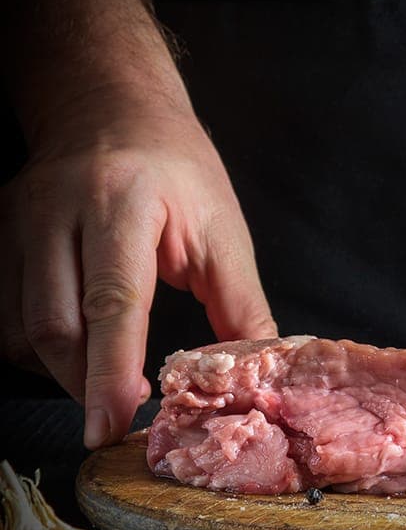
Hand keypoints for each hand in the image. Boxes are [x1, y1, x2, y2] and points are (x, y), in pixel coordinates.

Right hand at [1, 90, 275, 448]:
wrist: (110, 106)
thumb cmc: (178, 169)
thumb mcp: (222, 229)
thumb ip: (239, 303)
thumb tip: (256, 372)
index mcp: (124, 201)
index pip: (112, 301)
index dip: (110, 371)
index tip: (114, 424)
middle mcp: (58, 210)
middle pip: (55, 324)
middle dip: (85, 383)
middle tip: (118, 418)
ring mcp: (18, 221)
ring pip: (22, 328)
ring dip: (61, 371)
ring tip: (104, 384)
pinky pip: (5, 316)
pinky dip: (39, 348)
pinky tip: (76, 352)